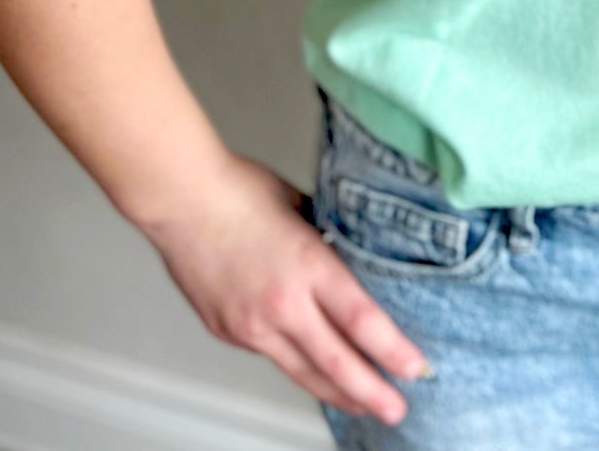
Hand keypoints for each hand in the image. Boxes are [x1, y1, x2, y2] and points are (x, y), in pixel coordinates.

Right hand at [138, 151, 431, 427]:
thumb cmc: (238, 189)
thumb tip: (345, 253)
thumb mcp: (300, 206)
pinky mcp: (228, 333)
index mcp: (308, 265)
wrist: (181, 200)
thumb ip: (324, 239)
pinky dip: (298, 369)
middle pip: (336, 361)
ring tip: (364, 407)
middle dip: (372, 392)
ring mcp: (251, 324)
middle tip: (397, 409)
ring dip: (337, 393)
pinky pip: (271, 357)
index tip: (417, 368)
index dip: (392, 350)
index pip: (361, 320)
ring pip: (303, 372)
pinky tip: (314, 374)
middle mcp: (282, 303)